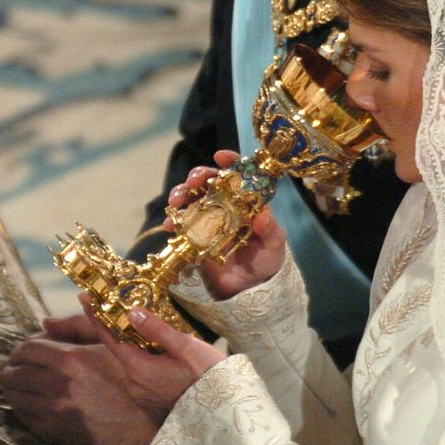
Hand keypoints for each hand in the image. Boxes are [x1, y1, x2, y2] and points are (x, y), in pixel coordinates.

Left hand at [0, 313, 171, 444]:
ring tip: (18, 386)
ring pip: (15, 398)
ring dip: (12, 389)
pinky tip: (29, 405)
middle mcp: (57, 385)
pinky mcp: (56, 434)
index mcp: (70, 358)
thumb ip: (76, 326)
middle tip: (16, 368)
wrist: (147, 426)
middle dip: (11, 369)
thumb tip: (44, 322)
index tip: (25, 352)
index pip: (26, 349)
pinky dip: (21, 409)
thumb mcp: (111, 343)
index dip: (21, 349)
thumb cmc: (131, 379)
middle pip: (14, 374)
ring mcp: (54, 412)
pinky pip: (24, 419)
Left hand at [87, 303, 225, 444]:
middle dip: (114, 326)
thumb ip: (156, 329)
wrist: (226, 415)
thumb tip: (130, 311)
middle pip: (118, 348)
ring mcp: (143, 395)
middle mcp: (134, 384)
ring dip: (131, 341)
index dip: (96, 316)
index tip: (84, 297)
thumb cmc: (209, 378)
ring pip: (130, 360)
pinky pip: (141, 371)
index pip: (109, 338)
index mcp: (139, 369)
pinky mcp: (153, 400)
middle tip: (111, 302)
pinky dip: (141, 355)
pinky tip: (153, 345)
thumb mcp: (186, 347)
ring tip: (136, 320)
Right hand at [167, 150, 287, 299]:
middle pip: (208, 180)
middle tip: (194, 181)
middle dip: (198, 175)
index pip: (238, 174)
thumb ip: (271, 230)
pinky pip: (180, 223)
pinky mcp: (194, 235)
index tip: (220, 156)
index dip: (229, 161)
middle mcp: (224, 205)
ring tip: (176, 200)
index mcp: (244, 202)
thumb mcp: (275, 246)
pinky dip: (172, 220)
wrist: (249, 288)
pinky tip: (170, 224)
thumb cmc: (266, 261)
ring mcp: (207, 218)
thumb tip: (263, 214)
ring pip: (190, 196)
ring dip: (180, 193)